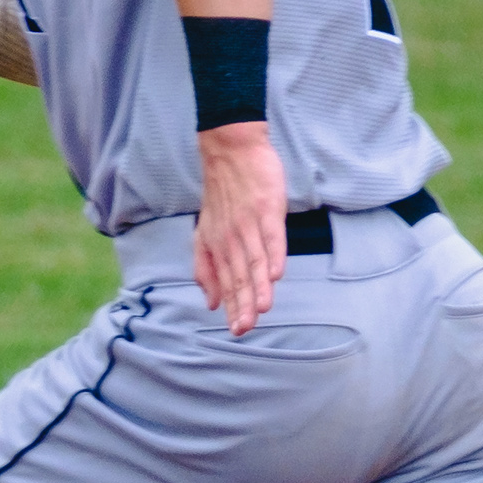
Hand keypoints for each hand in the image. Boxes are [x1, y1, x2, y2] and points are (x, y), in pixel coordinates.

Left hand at [192, 122, 288, 337]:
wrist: (231, 152)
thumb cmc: (223, 195)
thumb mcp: (205, 233)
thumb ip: (207, 268)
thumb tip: (211, 303)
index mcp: (215, 246)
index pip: (226, 282)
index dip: (232, 307)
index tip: (236, 330)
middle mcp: (230, 239)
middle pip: (239, 277)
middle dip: (242, 305)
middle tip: (245, 329)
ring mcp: (248, 224)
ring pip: (254, 261)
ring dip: (259, 286)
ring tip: (263, 309)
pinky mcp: (267, 209)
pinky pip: (271, 236)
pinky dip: (274, 254)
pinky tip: (276, 274)